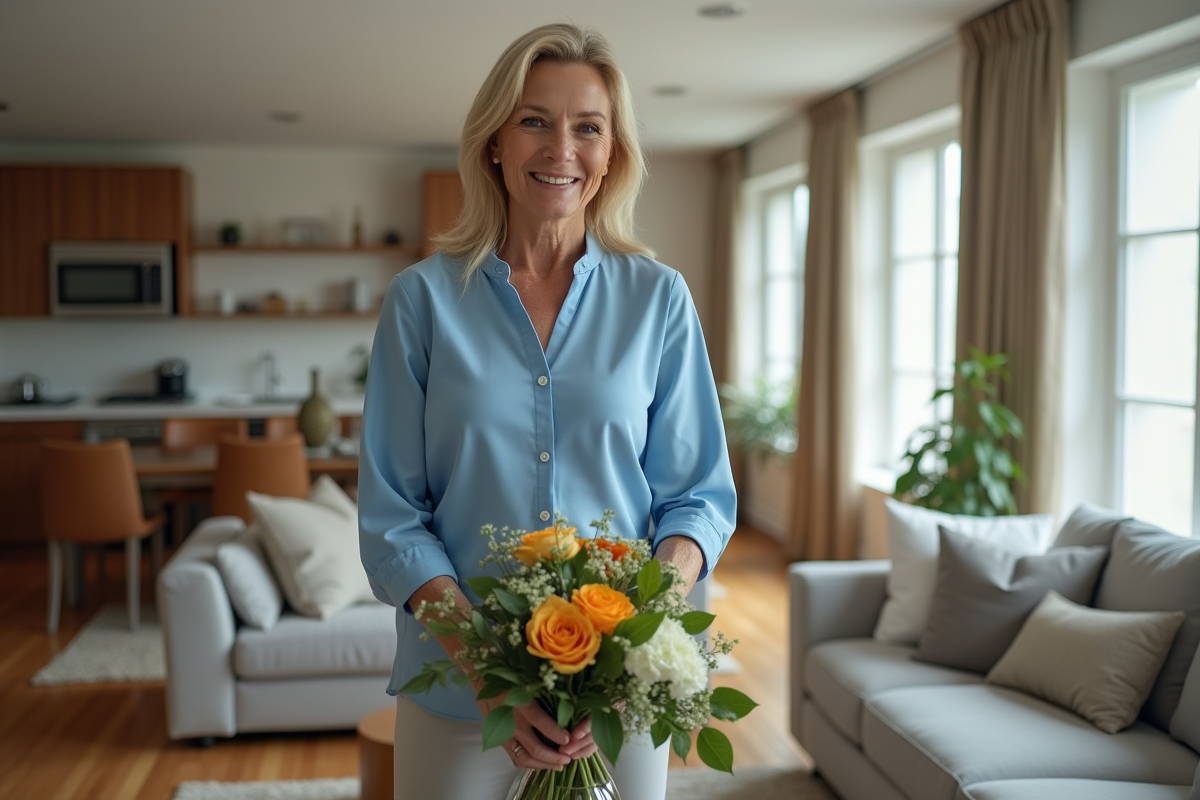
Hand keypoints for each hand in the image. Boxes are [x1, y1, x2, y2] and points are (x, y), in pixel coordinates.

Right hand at [479, 692, 596, 768]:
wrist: (485, 685)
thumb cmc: (511, 682)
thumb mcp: (529, 685)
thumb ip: (546, 698)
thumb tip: (567, 711)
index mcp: (523, 706)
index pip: (542, 724)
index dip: (557, 734)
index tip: (569, 740)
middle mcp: (515, 724)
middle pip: (536, 748)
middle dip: (554, 757)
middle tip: (568, 759)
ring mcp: (507, 736)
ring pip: (526, 759)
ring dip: (544, 765)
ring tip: (559, 765)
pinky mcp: (502, 741)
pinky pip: (516, 758)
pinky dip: (531, 764)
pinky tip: (543, 764)